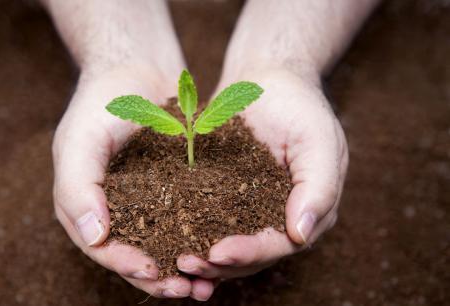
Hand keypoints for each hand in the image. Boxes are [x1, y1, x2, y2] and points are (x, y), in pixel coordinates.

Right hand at [52, 68, 214, 300]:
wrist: (136, 70)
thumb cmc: (101, 103)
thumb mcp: (80, 140)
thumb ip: (78, 187)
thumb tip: (93, 236)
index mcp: (84, 205)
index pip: (102, 247)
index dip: (125, 263)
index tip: (153, 271)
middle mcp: (114, 210)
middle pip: (135, 254)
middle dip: (160, 276)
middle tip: (189, 290)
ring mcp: (144, 201)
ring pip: (164, 244)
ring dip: (183, 266)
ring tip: (207, 283)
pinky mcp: (172, 189)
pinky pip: (185, 220)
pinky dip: (199, 238)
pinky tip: (220, 249)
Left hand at [177, 69, 347, 278]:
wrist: (269, 79)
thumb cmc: (298, 104)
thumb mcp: (318, 139)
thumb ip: (319, 187)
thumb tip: (302, 235)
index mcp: (309, 210)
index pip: (281, 243)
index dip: (250, 252)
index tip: (218, 253)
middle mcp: (282, 217)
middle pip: (252, 254)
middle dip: (220, 263)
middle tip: (186, 265)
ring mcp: (254, 209)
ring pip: (230, 245)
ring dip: (205, 258)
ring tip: (175, 261)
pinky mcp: (229, 197)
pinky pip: (212, 222)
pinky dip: (195, 235)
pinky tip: (171, 242)